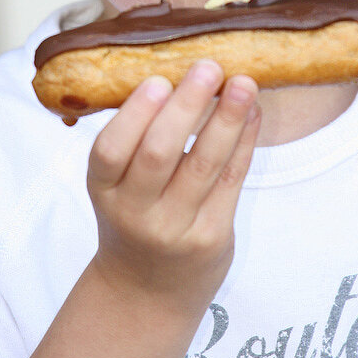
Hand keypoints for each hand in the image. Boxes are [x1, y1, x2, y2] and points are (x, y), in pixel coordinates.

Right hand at [87, 60, 260, 315]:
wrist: (148, 290)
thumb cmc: (134, 215)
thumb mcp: (116, 184)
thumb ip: (136, 137)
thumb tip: (175, 68)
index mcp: (104, 190)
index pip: (110, 151)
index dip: (134, 116)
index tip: (157, 80)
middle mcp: (135, 212)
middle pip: (160, 155)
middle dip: (187, 107)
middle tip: (208, 66)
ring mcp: (175, 228)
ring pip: (204, 166)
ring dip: (227, 119)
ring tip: (244, 82)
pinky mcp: (212, 237)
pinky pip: (232, 181)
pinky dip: (244, 141)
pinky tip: (253, 111)